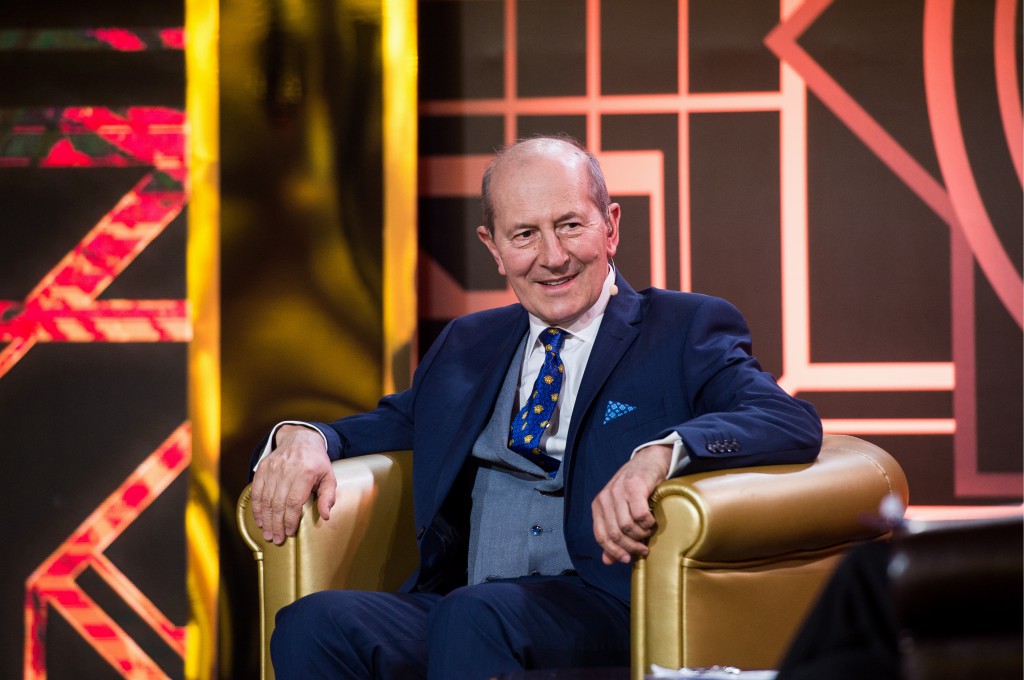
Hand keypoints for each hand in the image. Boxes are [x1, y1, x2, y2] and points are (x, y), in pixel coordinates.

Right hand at [250, 424, 335, 544]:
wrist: (301, 439)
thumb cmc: (316, 462)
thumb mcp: (329, 477)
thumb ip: (328, 496)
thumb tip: (325, 516)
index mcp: (305, 473)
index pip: (294, 502)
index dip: (290, 519)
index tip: (290, 532)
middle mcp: (287, 470)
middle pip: (278, 503)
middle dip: (276, 524)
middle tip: (277, 539)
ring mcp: (273, 468)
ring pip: (266, 499)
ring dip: (266, 519)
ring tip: (268, 534)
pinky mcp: (263, 468)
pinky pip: (257, 491)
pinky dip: (257, 507)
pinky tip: (259, 520)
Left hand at [591, 444, 671, 564]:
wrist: (648, 462)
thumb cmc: (635, 490)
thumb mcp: (620, 511)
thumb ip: (613, 534)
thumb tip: (607, 561)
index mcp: (598, 506)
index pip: (601, 536)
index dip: (613, 551)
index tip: (627, 559)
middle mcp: (605, 498)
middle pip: (615, 533)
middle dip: (630, 546)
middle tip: (643, 549)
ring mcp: (618, 491)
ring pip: (627, 526)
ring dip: (641, 535)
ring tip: (649, 533)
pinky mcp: (634, 487)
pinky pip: (640, 514)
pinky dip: (648, 523)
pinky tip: (652, 521)